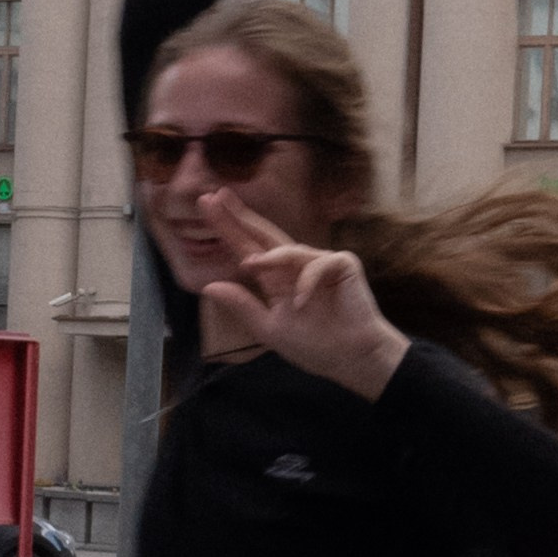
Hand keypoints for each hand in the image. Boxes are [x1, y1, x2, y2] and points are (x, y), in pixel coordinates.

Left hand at [199, 192, 407, 400]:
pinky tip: (300, 303)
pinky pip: (317, 264)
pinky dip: (306, 283)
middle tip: (216, 197)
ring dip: (268, 257)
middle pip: (265, 235)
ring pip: (289, 251)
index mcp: (277, 280)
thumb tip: (208, 287)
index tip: (207, 206)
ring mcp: (319, 262)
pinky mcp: (342, 264)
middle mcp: (296, 266)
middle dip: (241, 217)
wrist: (350, 359)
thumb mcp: (269, 328)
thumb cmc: (315, 346)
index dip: (229, 229)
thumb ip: (242, 306)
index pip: (249, 249)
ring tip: (250, 264)